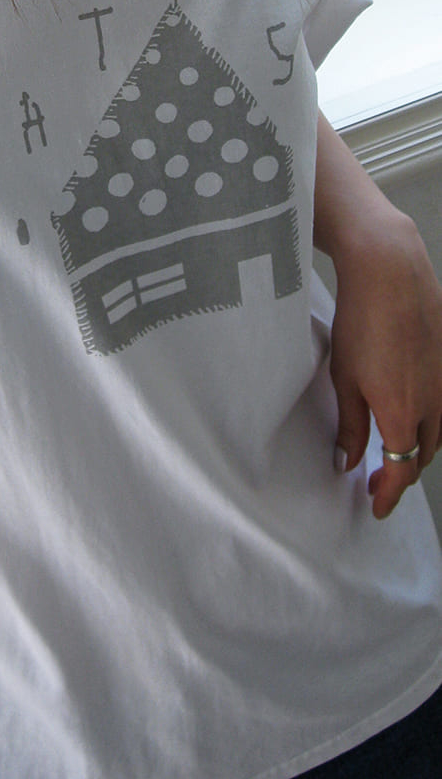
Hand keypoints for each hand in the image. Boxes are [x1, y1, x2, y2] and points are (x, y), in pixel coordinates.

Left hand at [329, 186, 441, 516]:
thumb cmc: (362, 321)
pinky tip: (410, 412)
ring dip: (417, 447)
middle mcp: (433, 404)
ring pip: (437, 432)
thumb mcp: (345, 379)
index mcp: (403, 415)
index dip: (388, 494)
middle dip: (401, 473)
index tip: (376, 506)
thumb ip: (351, 427)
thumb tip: (349, 462)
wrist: (391, 272)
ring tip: (392, 447)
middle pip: (422, 455)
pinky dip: (429, 421)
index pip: (401, 472)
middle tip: (376, 479)